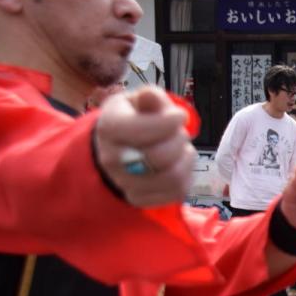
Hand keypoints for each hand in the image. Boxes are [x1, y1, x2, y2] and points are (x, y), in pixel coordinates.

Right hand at [94, 87, 196, 207]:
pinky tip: (178, 163)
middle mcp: (112, 159)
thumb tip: (151, 96)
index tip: (179, 115)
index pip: (138, 131)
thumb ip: (150, 97)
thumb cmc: (133, 119)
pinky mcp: (141, 199)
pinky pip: (177, 192)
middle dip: (178, 140)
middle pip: (159, 157)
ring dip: (185, 159)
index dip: (166, 123)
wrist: (117, 147)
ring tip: (180, 148)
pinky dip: (186, 176)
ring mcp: (125, 183)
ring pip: (172, 178)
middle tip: (178, 132)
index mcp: (110, 128)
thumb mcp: (138, 101)